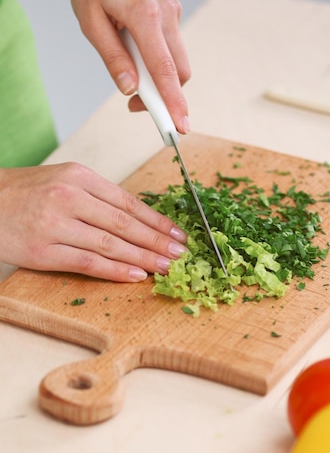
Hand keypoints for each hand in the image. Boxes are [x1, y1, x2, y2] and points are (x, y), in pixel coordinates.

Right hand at [0, 164, 187, 281]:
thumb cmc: (24, 193)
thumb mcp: (62, 180)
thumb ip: (97, 197)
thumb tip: (137, 220)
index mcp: (79, 177)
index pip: (128, 202)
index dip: (157, 221)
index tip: (177, 233)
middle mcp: (69, 198)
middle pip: (124, 223)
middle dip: (157, 241)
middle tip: (181, 254)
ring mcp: (55, 225)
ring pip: (110, 244)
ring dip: (142, 258)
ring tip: (165, 267)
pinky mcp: (44, 251)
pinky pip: (87, 262)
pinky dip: (114, 271)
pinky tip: (135, 275)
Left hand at [68, 0, 190, 133]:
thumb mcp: (90, 21)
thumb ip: (112, 58)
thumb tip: (129, 89)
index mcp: (145, 15)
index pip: (165, 70)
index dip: (173, 102)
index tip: (180, 126)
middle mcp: (166, 14)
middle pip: (179, 72)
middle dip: (165, 97)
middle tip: (135, 105)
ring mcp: (173, 13)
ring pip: (179, 62)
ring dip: (161, 81)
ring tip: (133, 80)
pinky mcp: (172, 13)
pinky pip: (172, 48)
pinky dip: (160, 63)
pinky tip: (137, 55)